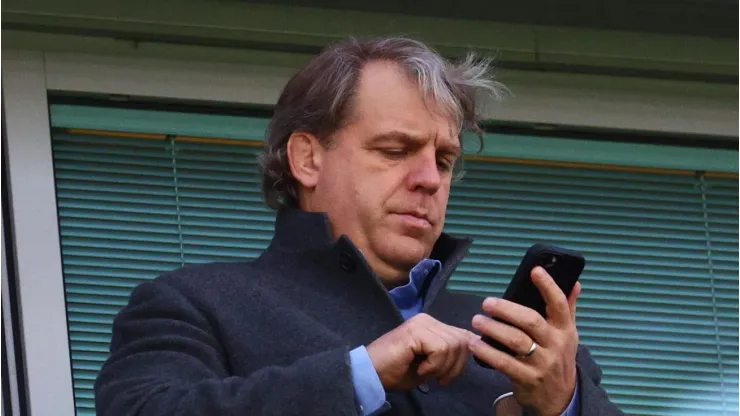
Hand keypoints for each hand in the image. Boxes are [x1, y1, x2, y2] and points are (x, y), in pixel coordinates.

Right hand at [366, 313, 476, 390]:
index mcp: (433, 325)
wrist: (371, 373)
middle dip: (454, 367)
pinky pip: (440, 349)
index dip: (461, 360)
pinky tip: (420, 369)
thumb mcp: (431, 365)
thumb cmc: (397, 371)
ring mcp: (421, 323)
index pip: (464, 336)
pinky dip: (434, 365)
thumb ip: (450, 354)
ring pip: (453, 345)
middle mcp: (428, 319)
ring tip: (425, 372)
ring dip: (442, 367)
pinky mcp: (415, 330)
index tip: (446, 376)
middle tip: (436, 378)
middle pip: (462, 342)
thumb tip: (474, 347)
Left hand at [469, 266, 580, 415]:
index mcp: (564, 330)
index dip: (548, 286)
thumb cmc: (558, 357)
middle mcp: (555, 345)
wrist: (559, 398)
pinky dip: (487, 352)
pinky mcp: (527, 379)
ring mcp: (542, 363)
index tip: (535, 271)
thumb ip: (568, 308)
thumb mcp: (568, 334)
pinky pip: (504, 363)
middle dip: (507, 309)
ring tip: (476, 320)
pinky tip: (475, 343)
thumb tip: (574, 282)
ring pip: (515, 341)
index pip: (559, 304)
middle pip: (531, 321)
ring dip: (493, 329)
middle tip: (487, 303)